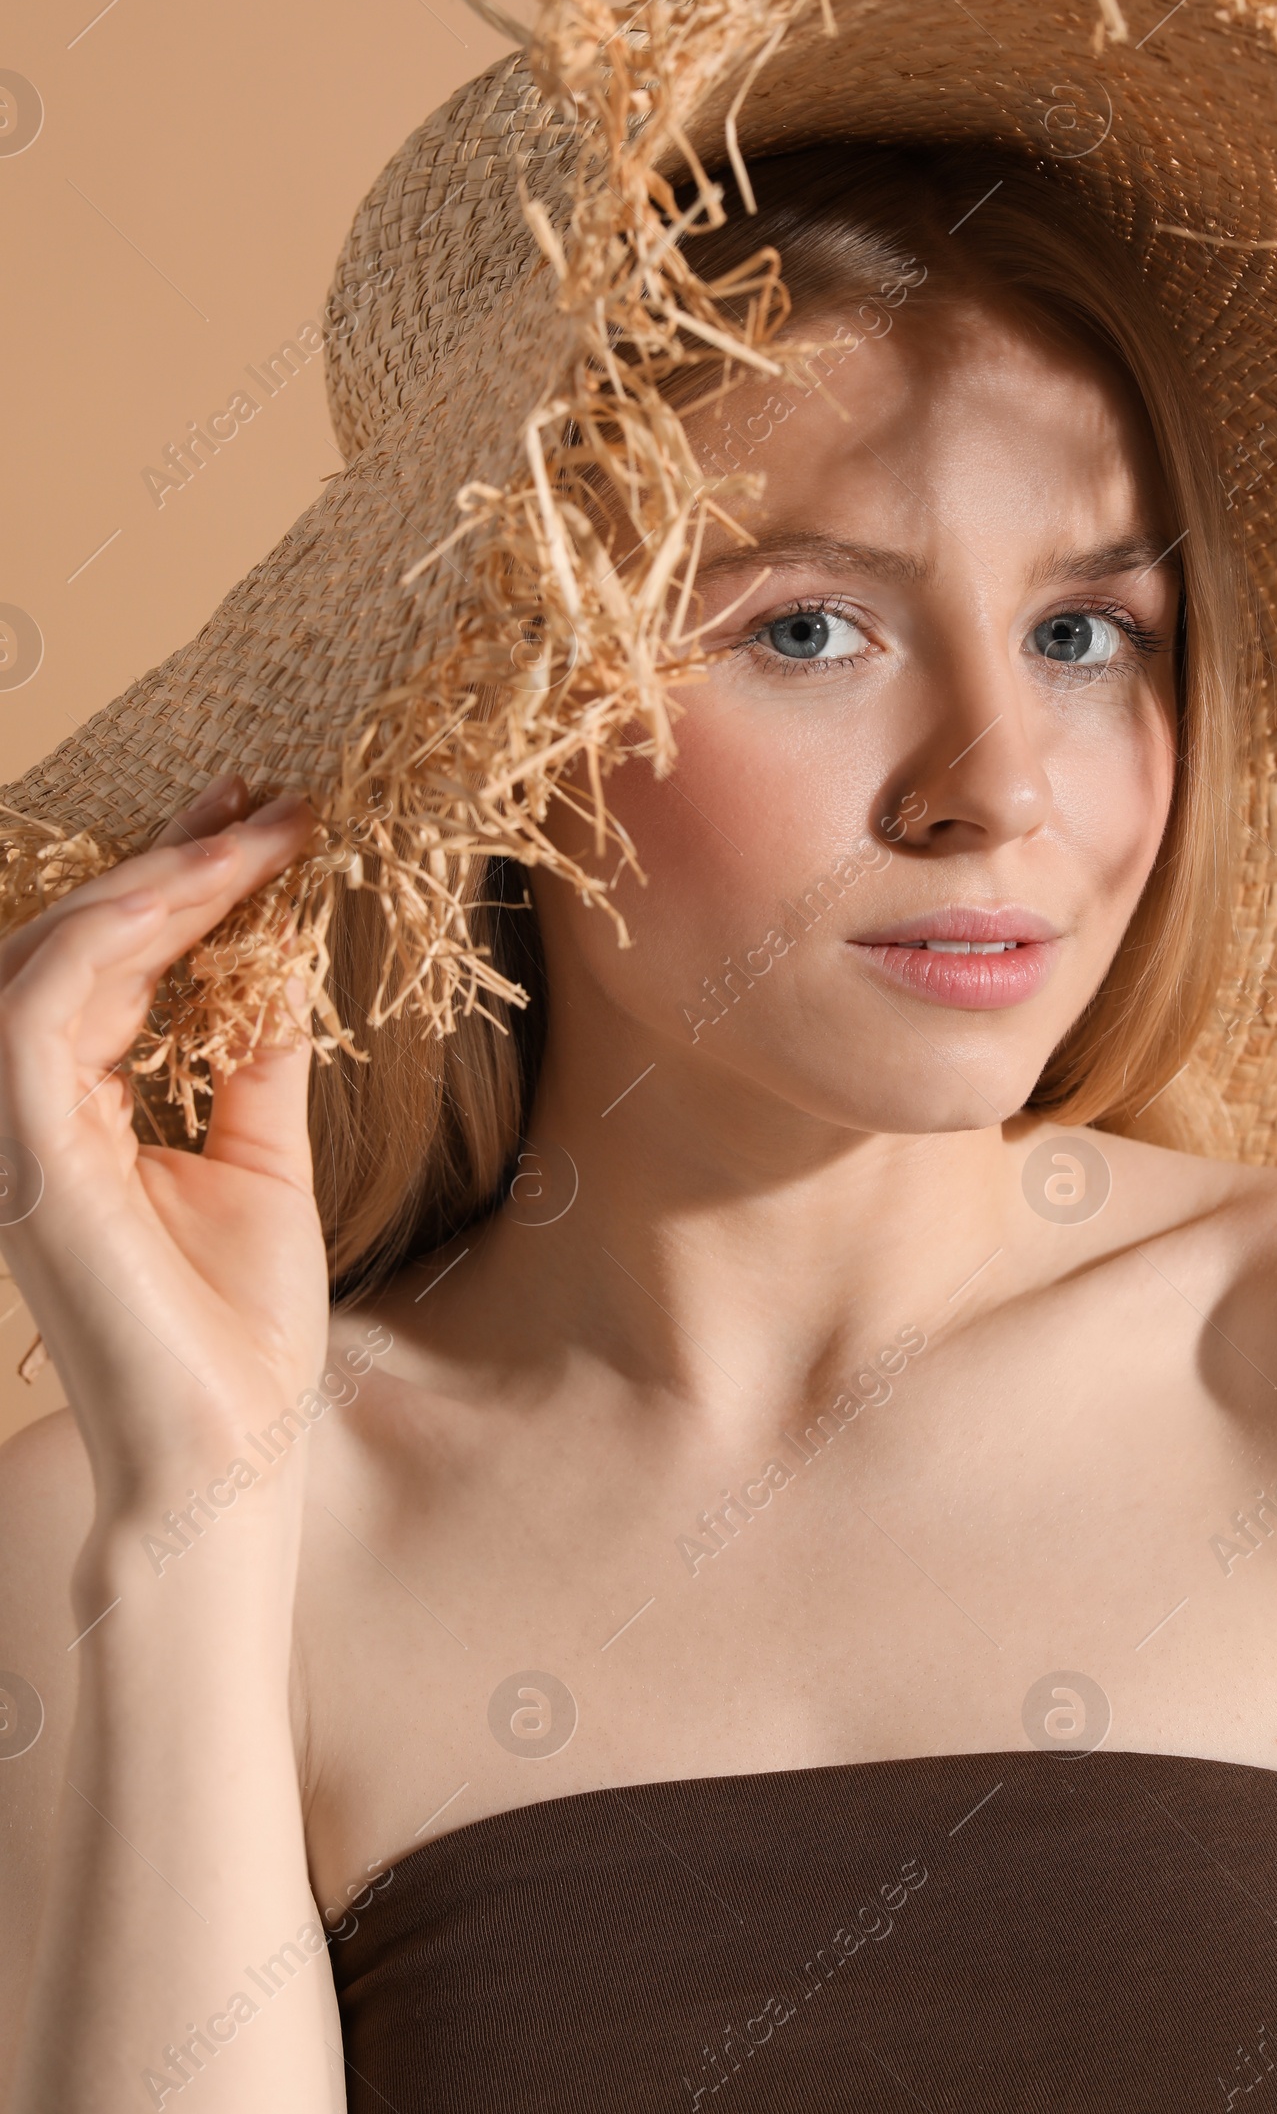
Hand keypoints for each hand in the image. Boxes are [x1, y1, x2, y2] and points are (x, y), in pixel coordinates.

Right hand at [0, 776, 327, 1515]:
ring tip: (247, 832)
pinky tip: (191, 891)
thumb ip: (254, 1056)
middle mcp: (33, 1113)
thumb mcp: (263, 1157)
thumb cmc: (239, 1327)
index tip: (266, 819)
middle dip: (167, 859)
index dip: (182, 884)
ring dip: (149, 881)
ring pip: (46, 958)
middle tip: (261, 796)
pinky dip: (108, 939)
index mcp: (80, 1114)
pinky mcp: (24, 1153)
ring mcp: (16, 1132)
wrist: (229, 1449)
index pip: (114, 970)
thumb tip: (281, 959)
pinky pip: (38, 1010)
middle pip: (74, 946)